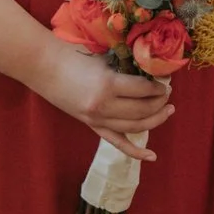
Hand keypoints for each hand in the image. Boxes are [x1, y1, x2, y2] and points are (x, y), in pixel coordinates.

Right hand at [32, 46, 174, 163]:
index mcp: (108, 85)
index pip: (143, 90)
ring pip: (134, 128)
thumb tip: (152, 74)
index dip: (158, 88)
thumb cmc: (74, 56)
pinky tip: (151, 157)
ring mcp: (96, 119)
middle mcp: (103, 106)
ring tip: (168, 111)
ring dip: (155, 120)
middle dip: (160, 104)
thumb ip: (126, 70)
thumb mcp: (104, 60)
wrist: (45, 67)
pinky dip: (134, 151)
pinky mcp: (91, 125)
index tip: (166, 83)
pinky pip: (116, 142)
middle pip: (141, 111)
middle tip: (169, 96)